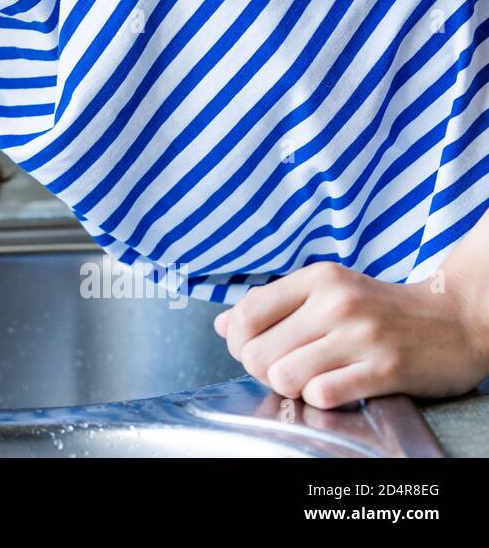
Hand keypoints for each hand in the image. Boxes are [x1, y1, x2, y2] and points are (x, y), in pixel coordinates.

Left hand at [213, 260, 488, 407]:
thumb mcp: (327, 292)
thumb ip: (273, 306)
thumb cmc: (382, 310)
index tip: (254, 349)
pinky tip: (335, 388)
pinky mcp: (385, 369)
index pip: (245, 314)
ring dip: (290, 387)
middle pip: (257, 352)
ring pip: (283, 375)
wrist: (456, 319)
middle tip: (285, 369)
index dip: (238, 342)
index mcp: (318, 279)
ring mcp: (361, 336)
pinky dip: (320, 398)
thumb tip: (221, 325)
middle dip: (262, 370)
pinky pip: (323, 393)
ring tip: (311, 379)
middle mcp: (336, 303)